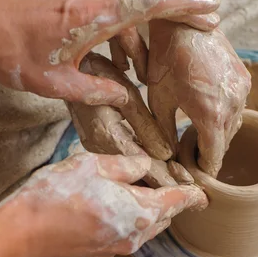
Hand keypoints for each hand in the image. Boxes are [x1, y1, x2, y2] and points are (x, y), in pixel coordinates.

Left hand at [0, 0, 219, 106]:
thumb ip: (94, 92)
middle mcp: (88, 1)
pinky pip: (104, 16)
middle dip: (176, 14)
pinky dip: (119, 37)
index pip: (145, 5)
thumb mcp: (55, 84)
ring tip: (146, 73)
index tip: (209, 8)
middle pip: (143, 3)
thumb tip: (123, 99)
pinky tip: (118, 62)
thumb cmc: (11, 56)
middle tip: (204, 26)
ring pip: (122, 15)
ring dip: (139, 40)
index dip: (181, 6)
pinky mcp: (68, 5)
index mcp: (90, 18)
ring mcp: (77, 0)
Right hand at [0, 153, 206, 256]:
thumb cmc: (56, 196)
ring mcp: (116, 248)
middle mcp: (134, 236)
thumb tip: (145, 165)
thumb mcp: (93, 165)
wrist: (20, 235)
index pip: (178, 202)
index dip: (194, 196)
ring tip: (138, 187)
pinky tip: (113, 202)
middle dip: (169, 200)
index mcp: (140, 212)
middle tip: (166, 179)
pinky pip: (126, 234)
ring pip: (145, 227)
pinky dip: (130, 219)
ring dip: (148, 210)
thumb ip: (126, 165)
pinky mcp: (100, 252)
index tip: (204, 194)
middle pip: (163, 217)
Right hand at [67, 52, 193, 187]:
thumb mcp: (127, 97)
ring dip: (153, 174)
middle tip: (189, 187)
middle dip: (163, 181)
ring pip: (128, 169)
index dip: (167, 177)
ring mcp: (94, 147)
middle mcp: (97, 147)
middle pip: (135, 174)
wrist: (68, 69)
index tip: (188, 186)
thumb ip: (146, 127)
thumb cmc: (99, 74)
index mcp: (106, 135)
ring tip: (179, 180)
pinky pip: (120, 160)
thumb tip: (167, 154)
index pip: (143, 165)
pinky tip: (158, 166)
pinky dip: (140, 165)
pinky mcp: (94, 143)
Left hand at [147, 23, 250, 177]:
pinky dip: (226, 114)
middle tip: (194, 159)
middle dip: (210, 153)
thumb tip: (168, 156)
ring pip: (233, 125)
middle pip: (225, 143)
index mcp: (211, 114)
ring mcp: (242, 90)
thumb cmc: (164, 59)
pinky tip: (210, 113)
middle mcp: (233, 104)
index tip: (197, 177)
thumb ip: (165, 132)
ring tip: (200, 136)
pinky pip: (238, 106)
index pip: (214, 156)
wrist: (183, 21)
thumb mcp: (158, 100)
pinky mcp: (244, 78)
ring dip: (219, 134)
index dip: (205, 170)